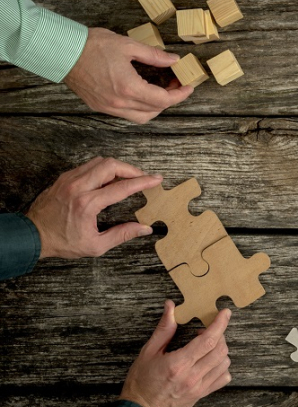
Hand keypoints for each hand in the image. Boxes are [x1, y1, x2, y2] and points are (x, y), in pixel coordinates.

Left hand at [25, 157, 161, 258]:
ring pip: (99, 161)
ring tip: (127, 177)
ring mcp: (69, 180)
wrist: (33, 235)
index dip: (143, 182)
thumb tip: (145, 228)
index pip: (122, 187)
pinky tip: (109, 179)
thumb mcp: (96, 245)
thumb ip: (122, 234)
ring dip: (117, 167)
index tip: (156, 179)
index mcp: (87, 204)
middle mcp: (78, 187)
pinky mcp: (64, 178)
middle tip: (142, 177)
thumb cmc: (63, 242)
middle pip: (111, 165)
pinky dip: (103, 168)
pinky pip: (88, 165)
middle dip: (131, 169)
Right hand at [64, 28, 192, 123]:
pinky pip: (126, 115)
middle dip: (169, 100)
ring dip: (155, 107)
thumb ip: (154, 56)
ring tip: (160, 91)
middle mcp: (119, 103)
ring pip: (141, 117)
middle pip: (154, 111)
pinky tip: (142, 94)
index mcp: (129, 88)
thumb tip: (173, 60)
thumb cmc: (92, 45)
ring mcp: (108, 107)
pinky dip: (139, 108)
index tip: (188, 87)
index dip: (180, 95)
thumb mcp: (128, 45)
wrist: (61, 51)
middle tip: (175, 85)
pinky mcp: (100, 106)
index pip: (163, 100)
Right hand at [120, 301, 231, 406]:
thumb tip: (170, 307)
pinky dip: (222, 367)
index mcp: (178, 364)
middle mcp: (192, 376)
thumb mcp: (148, 353)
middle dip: (219, 334)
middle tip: (206, 330)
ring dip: (220, 349)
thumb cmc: (141, 383)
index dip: (220, 324)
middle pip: (220, 350)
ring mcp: (198, 387)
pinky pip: (223, 378)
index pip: (208, 340)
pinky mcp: (201, 395)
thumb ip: (163, 329)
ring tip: (206, 345)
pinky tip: (211, 362)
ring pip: (224, 363)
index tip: (225, 313)